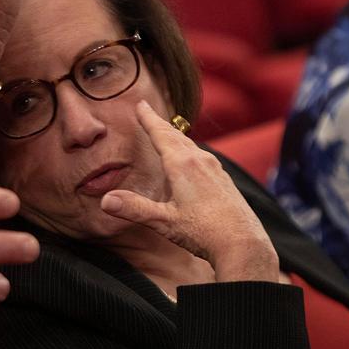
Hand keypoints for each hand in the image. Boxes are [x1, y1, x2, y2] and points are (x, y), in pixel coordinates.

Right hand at [100, 102, 277, 281]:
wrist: (243, 244)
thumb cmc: (203, 232)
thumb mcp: (163, 221)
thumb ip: (134, 208)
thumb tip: (105, 200)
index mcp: (182, 165)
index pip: (161, 134)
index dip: (148, 119)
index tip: (141, 105)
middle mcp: (201, 161)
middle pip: (176, 136)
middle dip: (160, 124)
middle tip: (149, 112)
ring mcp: (216, 170)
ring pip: (192, 146)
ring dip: (176, 137)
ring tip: (168, 134)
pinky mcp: (225, 181)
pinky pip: (203, 158)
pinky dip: (191, 151)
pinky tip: (192, 162)